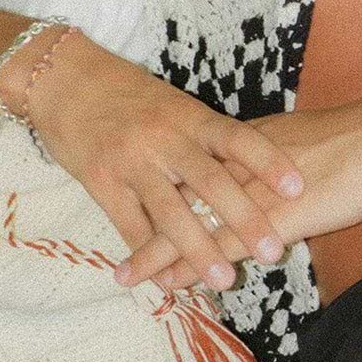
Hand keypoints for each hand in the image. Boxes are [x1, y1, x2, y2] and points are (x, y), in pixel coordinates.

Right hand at [22, 37, 303, 292]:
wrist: (63, 78)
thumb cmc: (127, 93)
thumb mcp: (173, 105)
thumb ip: (206, 136)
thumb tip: (250, 170)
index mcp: (189, 116)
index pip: (237, 139)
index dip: (269, 162)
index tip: (298, 187)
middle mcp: (164, 139)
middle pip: (210, 183)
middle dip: (244, 220)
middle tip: (274, 250)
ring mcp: (132, 162)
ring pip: (171, 213)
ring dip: (200, 251)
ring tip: (224, 280)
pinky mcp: (101, 182)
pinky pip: (129, 226)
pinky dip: (148, 256)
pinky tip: (166, 282)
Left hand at [124, 89, 361, 293]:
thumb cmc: (358, 140)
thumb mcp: (302, 145)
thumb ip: (274, 164)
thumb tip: (263, 178)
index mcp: (244, 143)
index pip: (190, 172)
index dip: (160, 194)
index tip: (135, 211)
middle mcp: (237, 164)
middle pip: (178, 197)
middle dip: (145, 224)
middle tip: (119, 250)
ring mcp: (253, 191)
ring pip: (192, 223)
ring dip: (160, 253)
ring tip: (132, 277)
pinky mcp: (275, 217)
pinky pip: (224, 244)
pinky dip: (197, 264)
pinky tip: (176, 283)